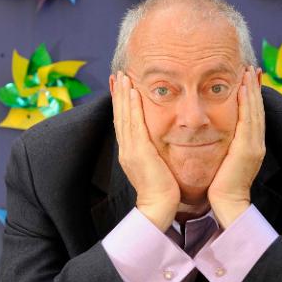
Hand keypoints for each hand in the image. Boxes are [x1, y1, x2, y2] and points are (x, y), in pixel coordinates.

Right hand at [111, 71, 179, 230]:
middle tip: (118, 74)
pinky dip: (132, 107)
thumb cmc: (163, 188)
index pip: (123, 122)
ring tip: (123, 76)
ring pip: (124, 116)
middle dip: (119, 94)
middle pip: (120, 116)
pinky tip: (133, 93)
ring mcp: (130, 150)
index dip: (121, 104)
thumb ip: (153, 151)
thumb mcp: (155, 165)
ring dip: (123, 95)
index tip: (121, 87)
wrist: (159, 206)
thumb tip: (156, 141)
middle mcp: (126, 148)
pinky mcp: (138, 152)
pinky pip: (134, 124)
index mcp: (130, 152)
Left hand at [207, 66, 265, 227]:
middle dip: (254, 88)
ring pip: (255, 111)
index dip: (251, 96)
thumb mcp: (224, 159)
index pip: (252, 115)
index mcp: (250, 145)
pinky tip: (244, 88)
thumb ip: (225, 145)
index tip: (247, 79)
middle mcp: (256, 143)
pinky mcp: (248, 149)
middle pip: (256, 109)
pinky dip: (248, 103)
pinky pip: (249, 120)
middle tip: (251, 68)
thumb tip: (217, 133)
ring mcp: (254, 145)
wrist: (226, 203)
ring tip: (249, 71)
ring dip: (252, 90)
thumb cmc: (220, 184)